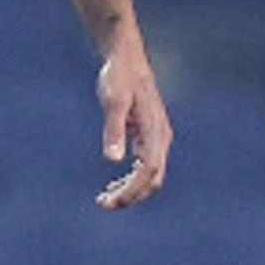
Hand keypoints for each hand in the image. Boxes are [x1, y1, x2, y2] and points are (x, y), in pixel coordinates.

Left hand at [95, 42, 172, 210]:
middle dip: (132, 195)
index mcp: (155, 132)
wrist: (127, 60)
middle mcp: (160, 138)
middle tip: (103, 204)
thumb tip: (112, 160)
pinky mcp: (147, 137)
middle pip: (153, 179)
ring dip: (131, 190)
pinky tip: (113, 185)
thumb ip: (114, 130)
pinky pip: (144, 166)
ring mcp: (156, 138)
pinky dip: (131, 179)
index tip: (112, 200)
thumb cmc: (119, 78)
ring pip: (150, 175)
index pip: (150, 171)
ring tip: (105, 200)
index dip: (133, 189)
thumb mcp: (113, 101)